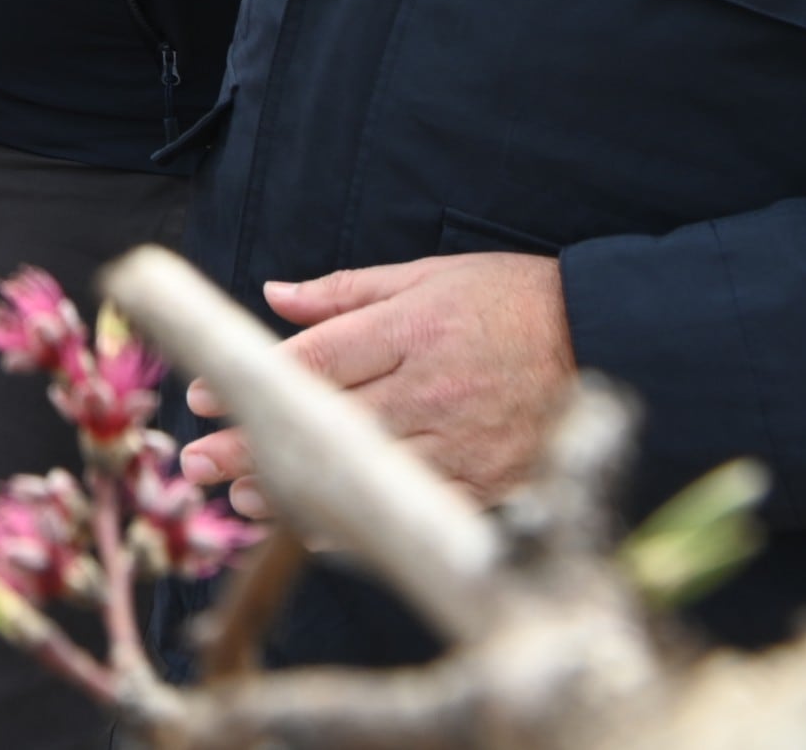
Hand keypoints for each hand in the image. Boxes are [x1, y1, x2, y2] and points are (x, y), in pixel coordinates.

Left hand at [180, 252, 575, 516]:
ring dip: (297, 489)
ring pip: (364, 471)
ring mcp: (462, 440)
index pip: (314, 361)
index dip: (254, 383)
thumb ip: (348, 291)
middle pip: (326, 421)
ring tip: (239, 500)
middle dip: (253, 444)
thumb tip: (275, 296)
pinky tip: (317, 530)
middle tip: (195, 463)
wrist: (610, 337)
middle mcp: (430, 387)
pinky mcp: (490, 480)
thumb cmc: (512, 300)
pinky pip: (414, 505)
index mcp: (411, 329)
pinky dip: (365, 521)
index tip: (203, 399)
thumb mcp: (429, 275)